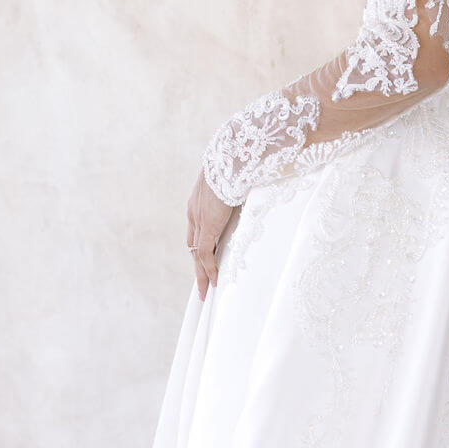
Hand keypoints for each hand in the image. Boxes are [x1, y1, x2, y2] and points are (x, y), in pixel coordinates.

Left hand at [186, 168, 232, 300]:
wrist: (231, 157)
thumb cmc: (238, 161)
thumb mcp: (235, 179)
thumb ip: (240, 188)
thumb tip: (255, 188)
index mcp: (199, 199)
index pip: (197, 229)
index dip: (201, 244)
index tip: (207, 257)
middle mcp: (194, 211)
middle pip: (193, 244)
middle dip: (198, 263)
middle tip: (202, 281)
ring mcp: (199, 220)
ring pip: (196, 254)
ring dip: (201, 273)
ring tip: (206, 290)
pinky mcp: (206, 226)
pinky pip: (204, 254)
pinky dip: (208, 269)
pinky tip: (213, 281)